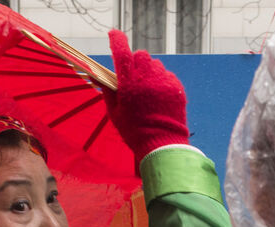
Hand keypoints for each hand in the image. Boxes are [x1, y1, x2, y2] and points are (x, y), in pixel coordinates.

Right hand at [105, 30, 189, 164]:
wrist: (162, 145)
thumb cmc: (133, 131)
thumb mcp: (114, 112)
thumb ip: (107, 91)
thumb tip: (98, 76)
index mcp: (129, 83)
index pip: (121, 52)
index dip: (117, 40)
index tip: (114, 34)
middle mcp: (147, 78)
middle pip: (140, 55)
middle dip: (135, 61)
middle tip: (133, 76)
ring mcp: (163, 81)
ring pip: (154, 65)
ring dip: (149, 71)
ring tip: (147, 90)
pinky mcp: (176, 87)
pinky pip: (167, 75)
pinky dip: (161, 81)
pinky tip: (159, 97)